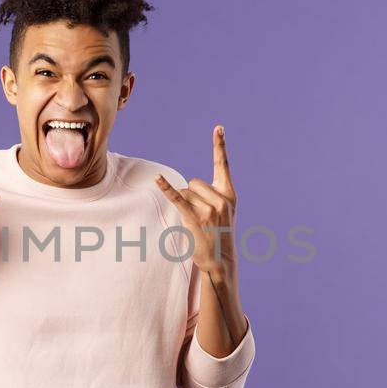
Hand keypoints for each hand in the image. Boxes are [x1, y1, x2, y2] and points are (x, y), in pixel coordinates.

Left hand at [155, 124, 238, 281]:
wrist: (220, 259)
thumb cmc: (219, 232)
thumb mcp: (224, 211)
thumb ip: (213, 194)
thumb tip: (185, 187)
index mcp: (229, 194)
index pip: (223, 165)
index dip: (220, 145)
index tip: (218, 128)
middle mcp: (221, 199)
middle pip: (194, 182)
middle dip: (192, 195)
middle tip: (201, 216)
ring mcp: (209, 209)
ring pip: (185, 192)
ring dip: (185, 205)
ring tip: (197, 222)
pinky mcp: (194, 218)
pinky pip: (177, 199)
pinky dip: (166, 189)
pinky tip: (157, 179)